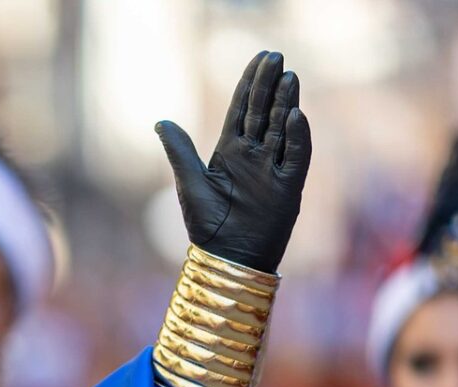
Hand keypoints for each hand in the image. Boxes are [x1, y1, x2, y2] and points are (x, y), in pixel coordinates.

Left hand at [156, 50, 311, 271]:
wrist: (226, 258)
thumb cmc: (207, 225)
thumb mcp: (190, 183)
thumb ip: (180, 151)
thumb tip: (160, 122)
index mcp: (230, 151)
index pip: (242, 110)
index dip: (250, 84)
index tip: (260, 58)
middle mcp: (254, 155)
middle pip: (264, 112)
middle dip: (269, 85)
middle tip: (276, 57)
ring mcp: (272, 169)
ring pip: (282, 128)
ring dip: (286, 103)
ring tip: (290, 77)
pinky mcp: (288, 187)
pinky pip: (296, 157)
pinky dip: (296, 137)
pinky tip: (295, 115)